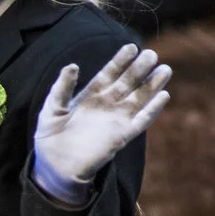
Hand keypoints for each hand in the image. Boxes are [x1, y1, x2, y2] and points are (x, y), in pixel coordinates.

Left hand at [32, 45, 172, 202]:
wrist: (55, 168)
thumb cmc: (49, 139)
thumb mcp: (51, 108)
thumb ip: (62, 88)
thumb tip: (73, 65)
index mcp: (89, 96)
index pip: (108, 74)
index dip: (120, 61)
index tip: (131, 46)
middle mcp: (106, 106)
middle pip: (127, 83)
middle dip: (139, 68)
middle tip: (152, 53)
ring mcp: (115, 120)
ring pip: (138, 99)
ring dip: (152, 85)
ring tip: (165, 69)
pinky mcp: (121, 137)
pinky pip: (141, 121)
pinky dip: (152, 110)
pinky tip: (164, 96)